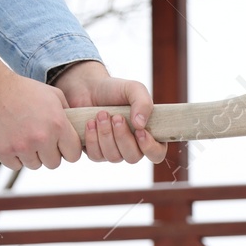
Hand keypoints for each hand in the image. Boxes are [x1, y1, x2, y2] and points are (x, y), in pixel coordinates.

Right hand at [0, 49, 79, 170]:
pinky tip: (12, 141)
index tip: (60, 145)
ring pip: (34, 165)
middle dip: (48, 154)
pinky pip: (16, 166)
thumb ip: (68, 115)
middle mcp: (42, 138)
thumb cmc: (25, 90)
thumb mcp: (54, 95)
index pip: (73, 155)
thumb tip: (80, 131)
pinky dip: (14, 157)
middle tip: (40, 141)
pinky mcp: (4, 151)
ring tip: (24, 138)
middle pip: (54, 163)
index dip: (68, 151)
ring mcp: (22, 146)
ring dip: (31, 156)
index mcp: (58, 125)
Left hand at [52, 61, 166, 163]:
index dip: (150, 148)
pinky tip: (90, 122)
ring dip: (106, 135)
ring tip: (101, 114)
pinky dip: (92, 138)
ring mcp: (114, 152)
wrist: (89, 88)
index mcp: (148, 134)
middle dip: (123, 137)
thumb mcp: (134, 89)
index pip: (157, 153)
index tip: (139, 131)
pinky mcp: (96, 152)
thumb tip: (140, 124)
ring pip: (114, 157)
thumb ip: (143, 103)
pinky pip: (96, 156)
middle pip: (133, 158)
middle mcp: (133, 147)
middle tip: (116, 117)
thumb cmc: (115, 90)